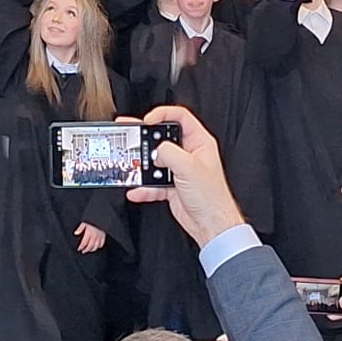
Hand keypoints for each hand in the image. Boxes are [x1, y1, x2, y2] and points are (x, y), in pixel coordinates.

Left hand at [74, 222, 106, 253]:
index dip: (81, 247)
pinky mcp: (103, 236)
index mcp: (89, 233)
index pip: (84, 243)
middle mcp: (94, 236)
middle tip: (83, 251)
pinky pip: (101, 244)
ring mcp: (99, 237)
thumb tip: (75, 233)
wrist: (101, 217)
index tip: (78, 249)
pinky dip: (98, 247)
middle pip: (89, 246)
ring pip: (95, 247)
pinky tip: (96, 247)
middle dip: (86, 250)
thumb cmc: (92, 220)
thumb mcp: (85, 222)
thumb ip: (80, 228)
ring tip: (89, 250)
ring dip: (92, 250)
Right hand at [125, 105, 244, 249]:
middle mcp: (188, 154)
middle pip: (162, 138)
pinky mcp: (172, 186)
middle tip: (129, 134)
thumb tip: (156, 151)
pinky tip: (136, 190)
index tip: (147, 120)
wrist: (211, 226)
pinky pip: (152, 183)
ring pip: (155, 161)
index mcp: (199, 142)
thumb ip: (169, 153)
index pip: (180, 117)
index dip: (162, 114)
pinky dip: (143, 187)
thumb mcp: (189, 167)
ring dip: (143, 166)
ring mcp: (179, 170)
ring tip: (131, 165)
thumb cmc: (212, 197)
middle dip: (145, 138)